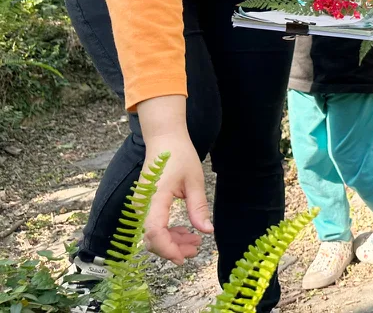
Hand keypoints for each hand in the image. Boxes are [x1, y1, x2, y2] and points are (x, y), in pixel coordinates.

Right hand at [136, 96, 212, 264]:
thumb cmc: (180, 155)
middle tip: (197, 249)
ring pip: (152, 234)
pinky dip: (168, 232)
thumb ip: (198, 207)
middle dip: (173, 249)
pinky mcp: (144, 205)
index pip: (155, 232)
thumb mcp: (194, 181)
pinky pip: (153, 225)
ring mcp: (141, 205)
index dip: (168, 249)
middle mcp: (142, 204)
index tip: (184, 258)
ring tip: (195, 242)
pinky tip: (185, 230)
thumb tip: (207, 231)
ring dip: (172, 241)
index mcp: (154, 197)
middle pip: (152, 238)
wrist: (164, 139)